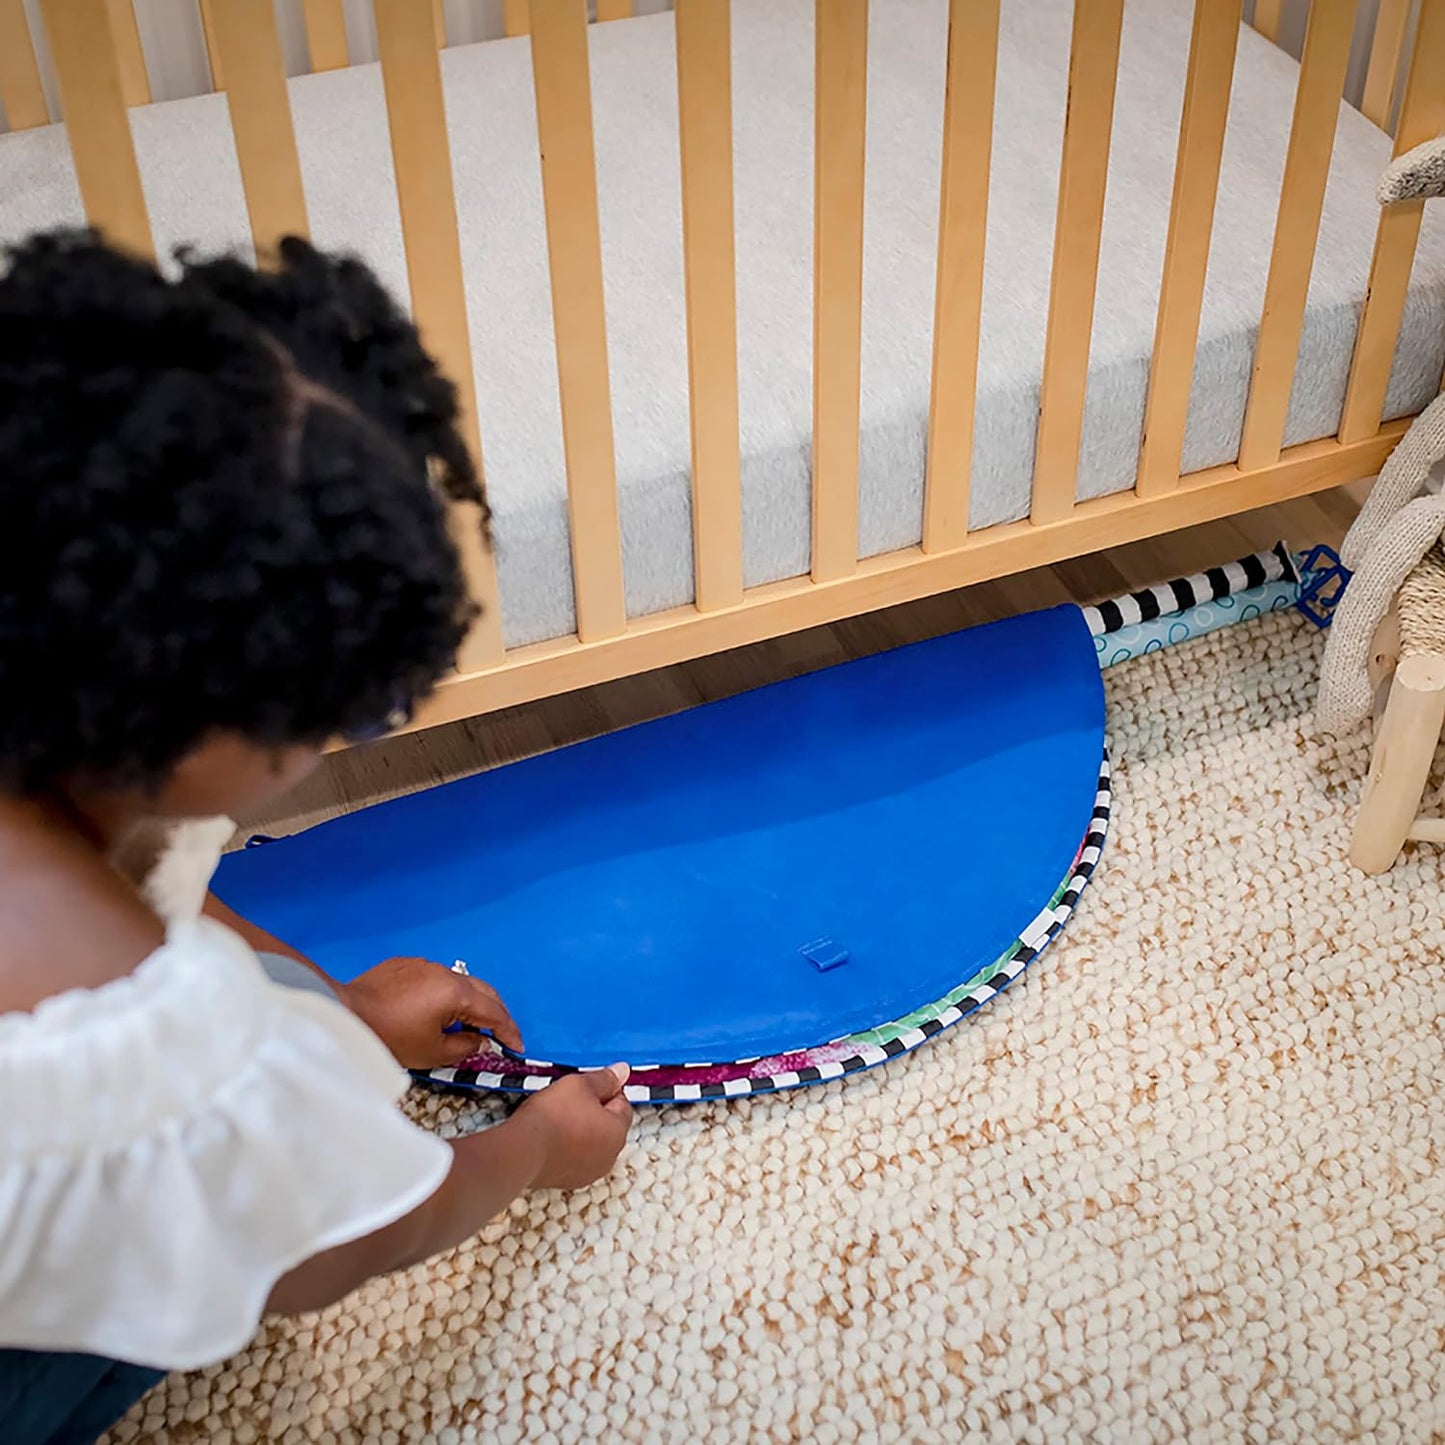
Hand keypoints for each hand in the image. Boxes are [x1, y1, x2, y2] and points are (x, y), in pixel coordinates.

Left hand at [341, 957, 523, 1069]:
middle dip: (496, 1013)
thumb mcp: (432, 1052)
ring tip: (468, 1023)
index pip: (494, 1012)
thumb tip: (480, 1040)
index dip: (508, 1031)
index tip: (516, 1046)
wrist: (346, 1013)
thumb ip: (464, 1047)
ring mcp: (425, 964)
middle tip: (500, 1034)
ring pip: (459, 982)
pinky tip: (435, 1009)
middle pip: (483, 991)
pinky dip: (444, 993)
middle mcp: (445, 972)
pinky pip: (435, 977)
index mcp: (457, 993)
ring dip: (469, 1001)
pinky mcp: (406, 964)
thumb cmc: (389, 1036)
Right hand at [514, 1065, 633, 1189]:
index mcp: (618, 1132)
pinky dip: (568, 1147)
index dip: (607, 1089)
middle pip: (608, 1125)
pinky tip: (552, 1136)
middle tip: (572, 1098)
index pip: (623, 1104)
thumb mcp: (580, 1084)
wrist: (523, 1149)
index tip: (589, 1085)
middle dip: (594, 1111)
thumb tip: (622, 1071)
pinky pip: (574, 1157)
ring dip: (581, 1130)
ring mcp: (589, 1172)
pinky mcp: (569, 1181)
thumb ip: (605, 1078)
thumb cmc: (552, 1116)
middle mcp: (609, 1156)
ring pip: (591, 1143)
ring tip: (558, 1117)